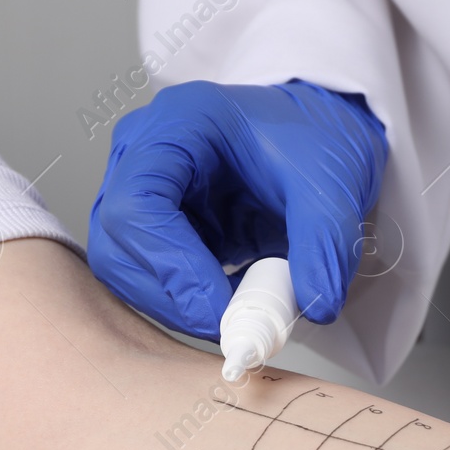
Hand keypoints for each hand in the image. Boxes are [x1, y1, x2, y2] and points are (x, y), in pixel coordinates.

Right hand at [87, 79, 387, 341]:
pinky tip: (229, 303)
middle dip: (171, 295)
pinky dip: (184, 302)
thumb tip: (315, 306)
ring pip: (123, 265)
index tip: (219, 308)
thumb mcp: (332, 186)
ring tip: (239, 312)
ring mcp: (143, 189)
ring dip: (175, 305)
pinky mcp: (156, 225)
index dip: (172, 264)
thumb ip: (325, 244)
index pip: (138, 201)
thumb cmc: (316, 139)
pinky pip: (147, 276)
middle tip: (229, 326)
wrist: (322, 135)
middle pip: (117, 240)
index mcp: (178, 124)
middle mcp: (144, 153)